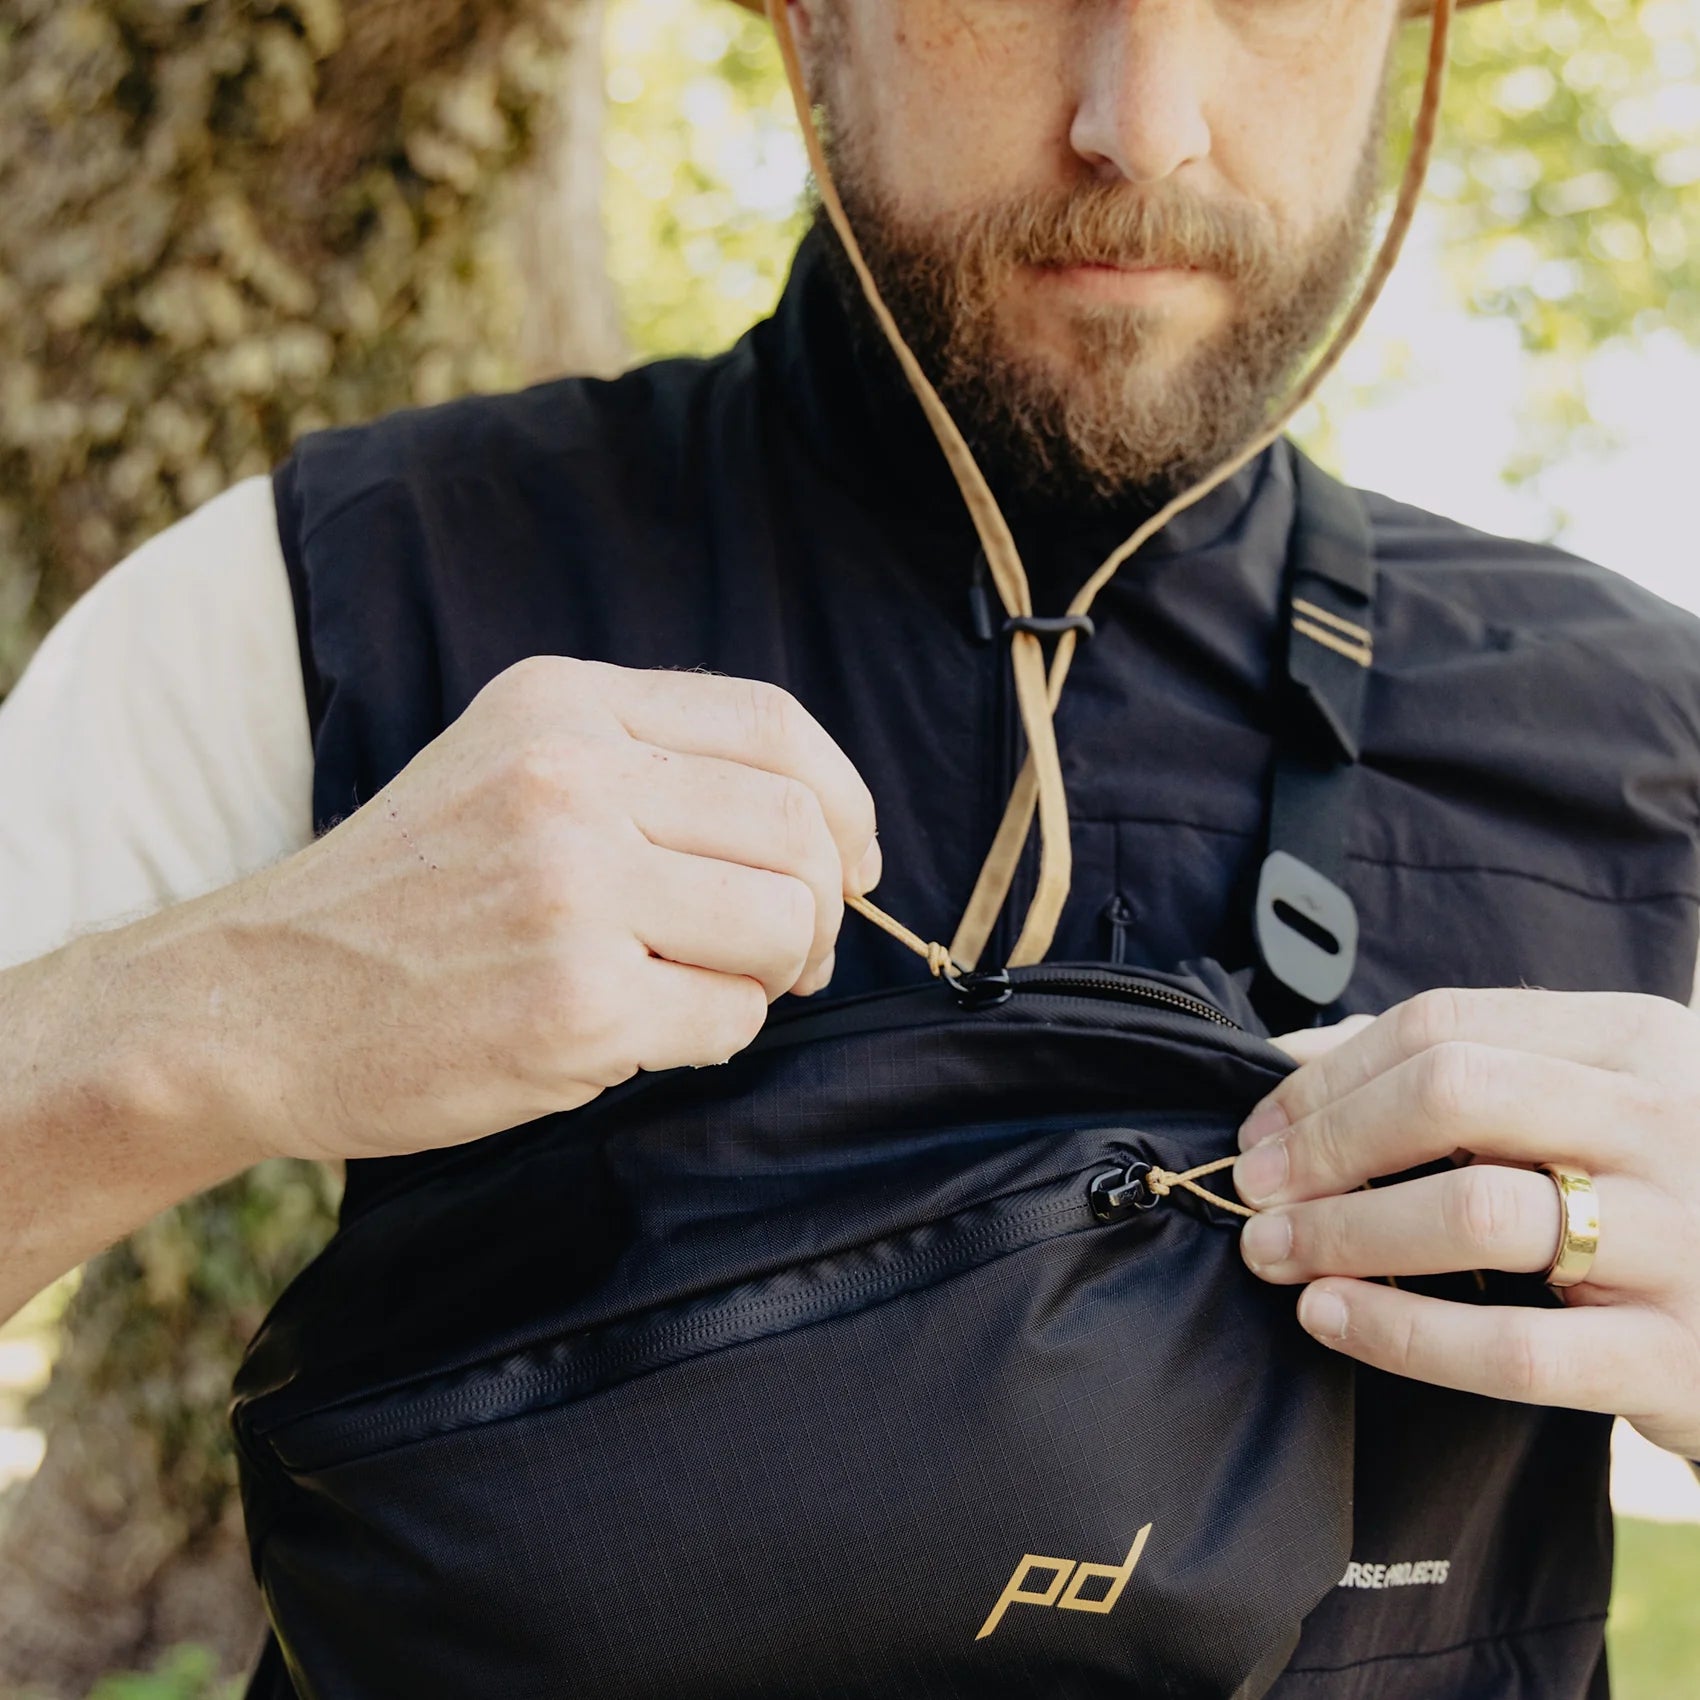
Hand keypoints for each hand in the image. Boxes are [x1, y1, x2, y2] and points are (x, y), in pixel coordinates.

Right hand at [197, 657, 878, 1163]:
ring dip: (769, 973)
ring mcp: (574, 893)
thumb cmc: (403, 893)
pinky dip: (713, 1034)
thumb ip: (648, 766)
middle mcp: (573, 782)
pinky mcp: (576, 1006)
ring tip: (704, 989)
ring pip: (781, 925)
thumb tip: (822, 829)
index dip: (846, 801)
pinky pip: (729, 1019)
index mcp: (565, 707)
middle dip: (824, 904)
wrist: (255, 1001)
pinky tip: (642, 1031)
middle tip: (794, 952)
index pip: (775, 729)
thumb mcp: (507, 765)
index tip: (856, 859)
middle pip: (798, 829)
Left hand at [1233, 988, 1699, 1459]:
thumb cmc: (1653, 1197)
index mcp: (1634, 1038)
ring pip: (1474, 1212)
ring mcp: (1682, 1237)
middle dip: (1326, 1143)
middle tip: (1253, 1189)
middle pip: (1450, 1094)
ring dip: (1343, 1231)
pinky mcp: (1676, 1355)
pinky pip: (1512, 1347)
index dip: (1328, 1077)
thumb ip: (1454, 1064)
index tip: (1261, 1128)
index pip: (1441, 1025)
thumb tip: (1295, 1055)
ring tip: (1273, 1251)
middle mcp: (1667, 1119)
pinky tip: (1330, 1317)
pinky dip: (1399, 1330)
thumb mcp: (1585, 1102)